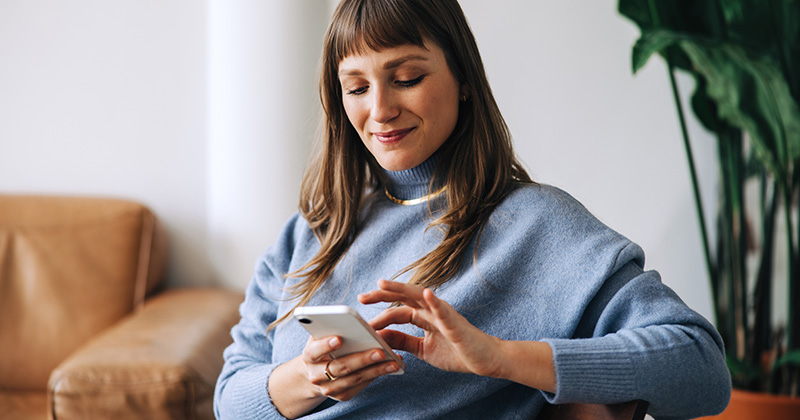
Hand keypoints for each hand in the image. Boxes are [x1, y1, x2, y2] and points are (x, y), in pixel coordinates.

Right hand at [298, 334, 400, 400]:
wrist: (317, 371)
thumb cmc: (324, 346)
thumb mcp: (322, 335)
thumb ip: (332, 328)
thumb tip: (356, 322)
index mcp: (309, 356)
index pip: (314, 351)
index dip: (325, 345)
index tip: (339, 338)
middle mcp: (316, 375)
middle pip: (340, 367)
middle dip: (362, 359)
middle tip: (380, 351)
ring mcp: (329, 388)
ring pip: (354, 378)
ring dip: (376, 370)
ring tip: (392, 362)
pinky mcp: (342, 395)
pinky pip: (361, 386)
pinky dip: (376, 376)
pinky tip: (389, 368)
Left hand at [357, 279, 506, 377]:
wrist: (484, 361)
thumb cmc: (457, 352)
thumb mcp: (423, 349)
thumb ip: (403, 341)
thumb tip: (381, 337)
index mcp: (423, 316)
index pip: (397, 309)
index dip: (379, 312)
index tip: (360, 315)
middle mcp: (431, 310)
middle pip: (403, 297)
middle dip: (382, 295)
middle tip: (361, 297)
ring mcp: (444, 314)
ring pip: (420, 296)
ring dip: (401, 289)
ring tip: (383, 284)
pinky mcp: (456, 323)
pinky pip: (444, 310)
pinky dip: (435, 301)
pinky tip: (427, 293)